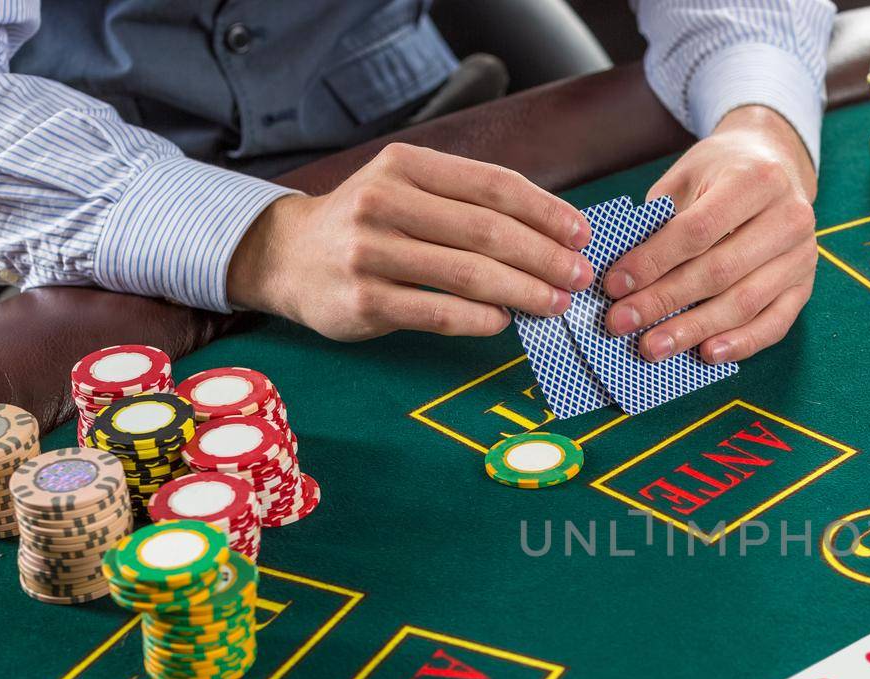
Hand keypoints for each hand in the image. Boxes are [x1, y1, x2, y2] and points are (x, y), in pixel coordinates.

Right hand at [228, 143, 593, 340]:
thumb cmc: (368, 224)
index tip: (582, 234)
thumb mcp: (408, 188)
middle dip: (545, 257)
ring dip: (524, 292)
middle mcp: (384, 202)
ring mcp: (370, 253)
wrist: (287, 256)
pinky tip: (506, 321)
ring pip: (468, 274)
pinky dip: (482, 320)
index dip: (546, 211)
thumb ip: (467, 201)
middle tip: (579, 276)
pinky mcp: (364, 301)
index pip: (493, 184)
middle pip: (487, 231)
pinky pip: (440, 313)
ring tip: (555, 303)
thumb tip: (551, 229)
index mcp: (405, 165)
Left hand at [602, 105, 817, 363]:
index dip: (654, 261)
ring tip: (654, 347)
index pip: (698, 230)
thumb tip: (626, 276)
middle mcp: (789, 218)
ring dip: (694, 330)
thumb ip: (661, 219)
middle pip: (720, 271)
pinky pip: (774, 324)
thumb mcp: (689, 176)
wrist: (778, 164)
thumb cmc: (722, 172)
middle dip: (665, 301)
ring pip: (745, 303)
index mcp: (757, 180)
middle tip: (623, 323)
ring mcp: (802, 256)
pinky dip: (740, 343)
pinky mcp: (805, 286)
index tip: (615, 285)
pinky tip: (706, 354)